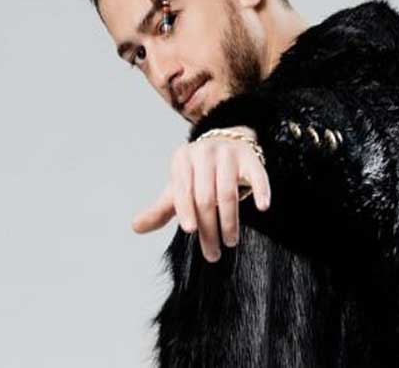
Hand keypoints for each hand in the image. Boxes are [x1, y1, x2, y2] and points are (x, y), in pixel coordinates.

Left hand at [131, 126, 270, 262]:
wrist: (226, 145)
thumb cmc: (199, 175)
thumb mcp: (179, 189)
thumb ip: (160, 209)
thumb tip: (136, 227)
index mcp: (182, 159)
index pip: (182, 189)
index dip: (185, 210)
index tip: (191, 231)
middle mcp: (204, 152)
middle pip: (206, 196)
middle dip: (209, 227)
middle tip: (213, 253)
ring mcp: (228, 153)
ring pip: (228, 191)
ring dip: (230, 221)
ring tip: (230, 241)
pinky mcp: (249, 157)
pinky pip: (257, 175)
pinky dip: (260, 191)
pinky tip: (262, 208)